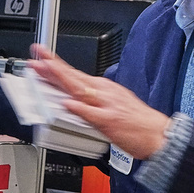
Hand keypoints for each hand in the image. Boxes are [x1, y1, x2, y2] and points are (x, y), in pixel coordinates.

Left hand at [27, 45, 170, 159]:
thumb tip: (71, 101)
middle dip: (52, 68)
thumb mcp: (113, 104)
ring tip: (45, 71)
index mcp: (103, 89)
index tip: (42, 58)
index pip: (75, 74)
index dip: (57, 66)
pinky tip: (67, 103)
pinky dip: (79, 108)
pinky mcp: (110, 121)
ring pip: (79, 90)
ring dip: (61, 80)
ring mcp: (106, 106)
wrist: (158, 134)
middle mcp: (104, 93)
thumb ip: (90, 101)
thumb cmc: (137, 122)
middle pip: (74, 77)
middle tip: (36, 58)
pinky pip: (92, 114)